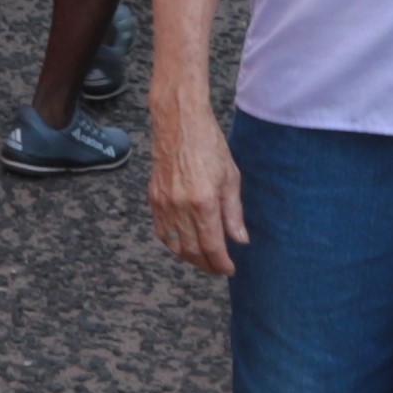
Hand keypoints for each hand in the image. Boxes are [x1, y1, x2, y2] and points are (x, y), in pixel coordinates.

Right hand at [150, 102, 246, 277]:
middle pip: (192, 250)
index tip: (229, 269)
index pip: (212, 246)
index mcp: (204, 202)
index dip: (221, 263)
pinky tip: (184, 245)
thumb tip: (240, 240)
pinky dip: (173, 245)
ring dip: (190, 258)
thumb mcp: (231, 178)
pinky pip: (162, 232)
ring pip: (175, 246)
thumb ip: (234, 213)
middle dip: (207, 264)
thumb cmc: (208, 145)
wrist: (179, 124)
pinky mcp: (153, 199)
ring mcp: (164, 204)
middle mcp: (181, 207)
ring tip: (203, 260)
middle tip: (218, 268)